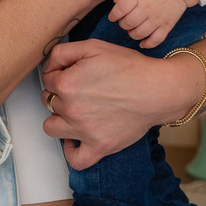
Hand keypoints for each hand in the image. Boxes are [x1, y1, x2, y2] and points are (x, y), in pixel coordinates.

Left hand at [41, 39, 194, 168]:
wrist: (158, 89)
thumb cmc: (129, 67)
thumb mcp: (93, 46)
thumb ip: (62, 52)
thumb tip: (48, 65)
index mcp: (66, 83)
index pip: (47, 79)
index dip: (58, 73)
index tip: (72, 73)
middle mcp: (71, 109)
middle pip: (49, 101)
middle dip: (59, 94)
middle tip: (79, 89)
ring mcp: (84, 131)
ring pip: (52, 127)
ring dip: (59, 118)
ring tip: (74, 111)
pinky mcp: (100, 146)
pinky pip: (75, 159)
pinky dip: (71, 151)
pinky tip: (74, 138)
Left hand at [109, 0, 197, 48]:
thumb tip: (114, 4)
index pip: (120, 9)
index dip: (113, 15)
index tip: (113, 16)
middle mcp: (146, 9)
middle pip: (128, 23)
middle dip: (123, 24)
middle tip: (125, 21)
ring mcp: (157, 19)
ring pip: (139, 34)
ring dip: (132, 33)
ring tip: (133, 29)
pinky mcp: (166, 27)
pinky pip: (155, 40)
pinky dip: (147, 44)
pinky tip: (142, 42)